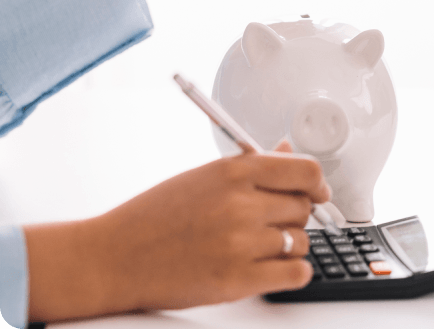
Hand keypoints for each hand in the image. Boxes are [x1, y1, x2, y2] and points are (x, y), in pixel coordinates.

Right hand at [25, 140, 330, 321]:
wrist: (116, 255)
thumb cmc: (155, 213)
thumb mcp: (204, 176)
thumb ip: (252, 164)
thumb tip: (287, 152)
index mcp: (233, 171)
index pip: (305, 170)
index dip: (317, 181)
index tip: (317, 190)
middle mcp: (241, 203)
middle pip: (305, 206)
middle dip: (294, 212)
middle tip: (271, 217)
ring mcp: (241, 243)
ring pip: (300, 241)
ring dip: (288, 242)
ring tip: (259, 243)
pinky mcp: (238, 281)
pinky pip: (296, 274)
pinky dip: (292, 270)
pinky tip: (273, 264)